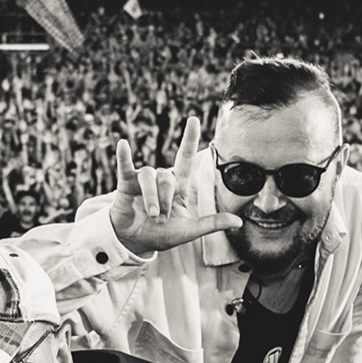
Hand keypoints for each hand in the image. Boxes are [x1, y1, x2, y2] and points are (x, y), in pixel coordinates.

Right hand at [107, 116, 240, 255]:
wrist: (133, 242)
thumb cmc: (160, 235)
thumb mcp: (189, 231)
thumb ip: (212, 224)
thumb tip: (239, 221)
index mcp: (178, 187)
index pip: (185, 158)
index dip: (189, 139)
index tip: (193, 119)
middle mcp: (161, 180)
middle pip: (167, 177)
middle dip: (165, 200)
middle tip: (161, 219)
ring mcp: (142, 181)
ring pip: (149, 176)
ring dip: (152, 196)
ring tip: (151, 215)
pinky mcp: (125, 184)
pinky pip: (125, 167)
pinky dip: (124, 156)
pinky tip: (123, 144)